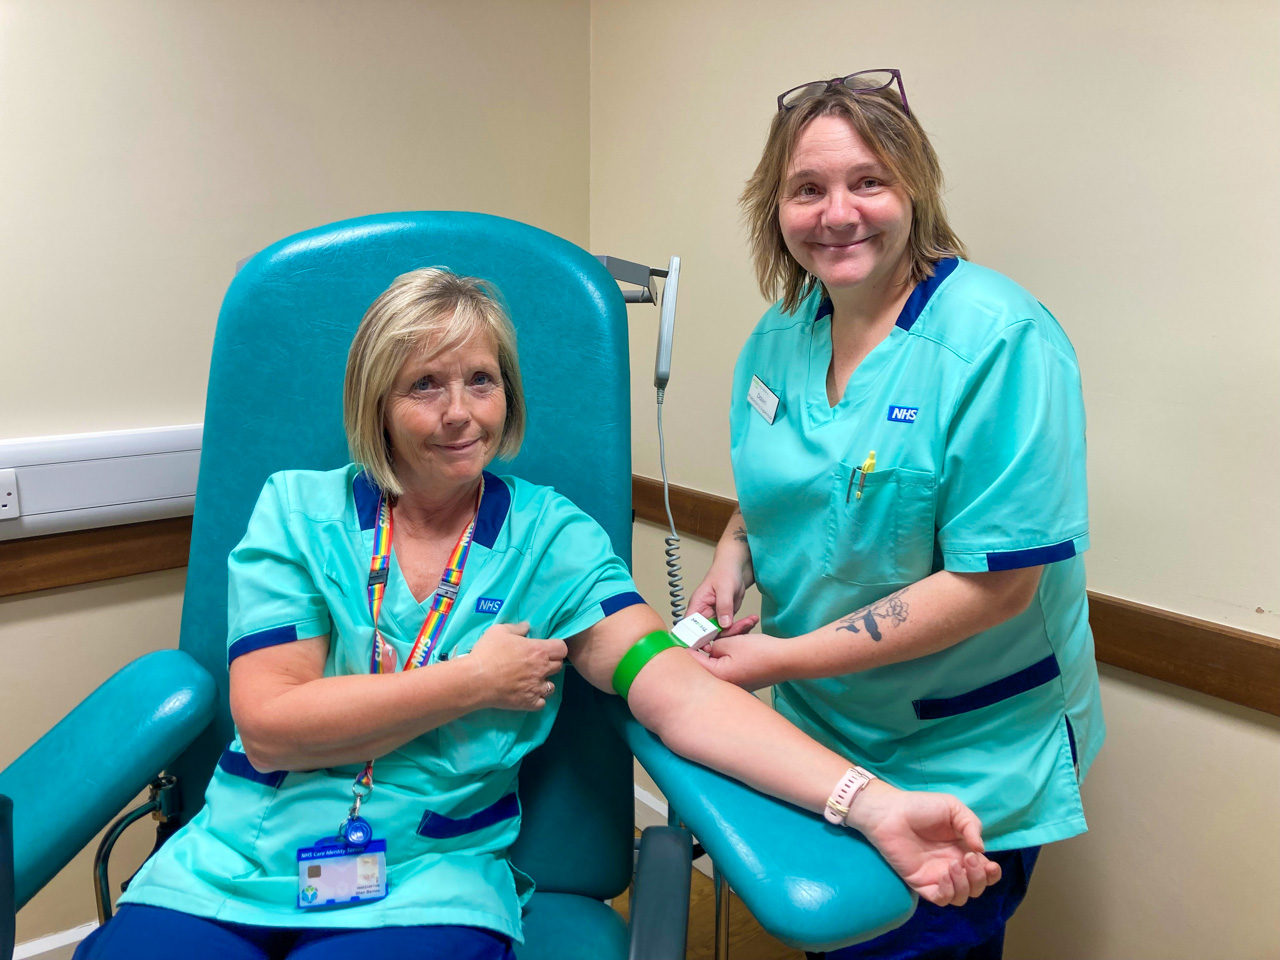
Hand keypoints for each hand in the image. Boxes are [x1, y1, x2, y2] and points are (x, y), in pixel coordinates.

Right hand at [468, 622, 566, 710]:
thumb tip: (527, 626)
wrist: (476, 680)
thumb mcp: (499, 631)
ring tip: (532, 681)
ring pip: (552, 687)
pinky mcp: (529, 703)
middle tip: (537, 663)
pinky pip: (542, 703)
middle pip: (558, 666)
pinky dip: (537, 700)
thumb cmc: (488, 652)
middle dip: (550, 663)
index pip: (562, 648)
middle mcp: (542, 669)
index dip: (556, 648)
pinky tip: (528, 694)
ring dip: (544, 683)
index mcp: (538, 650)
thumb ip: (517, 628)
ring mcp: (536, 688)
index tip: (546, 648)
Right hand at [689, 563, 757, 634]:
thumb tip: (724, 625)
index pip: (689, 627)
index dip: (694, 639)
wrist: (737, 569)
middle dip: (723, 635)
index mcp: (697, 606)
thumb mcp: (725, 587)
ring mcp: (714, 618)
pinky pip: (730, 629)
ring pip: (721, 634)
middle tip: (738, 629)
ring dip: (735, 631)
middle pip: (707, 635)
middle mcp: (703, 614)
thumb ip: (724, 606)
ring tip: (748, 622)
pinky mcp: (725, 619)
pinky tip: (750, 621)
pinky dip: (740, 628)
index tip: (706, 646)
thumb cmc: (725, 572)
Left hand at [689, 633, 781, 690]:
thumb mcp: (729, 642)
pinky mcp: (743, 680)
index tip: (681, 637)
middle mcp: (725, 684)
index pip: (693, 661)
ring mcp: (734, 683)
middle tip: (707, 633)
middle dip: (707, 644)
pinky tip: (740, 638)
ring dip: (724, 645)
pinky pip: (731, 663)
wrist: (787, 660)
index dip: (687, 646)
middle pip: (706, 662)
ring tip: (736, 630)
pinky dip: (733, 651)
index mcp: (718, 676)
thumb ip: (712, 644)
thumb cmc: (762, 653)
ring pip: (720, 660)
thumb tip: (707, 648)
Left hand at [847, 780, 1001, 906]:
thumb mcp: (953, 808)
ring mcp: (937, 876)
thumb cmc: (921, 807)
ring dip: (964, 885)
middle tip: (968, 859)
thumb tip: (982, 850)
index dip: (992, 874)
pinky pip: (941, 899)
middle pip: (977, 887)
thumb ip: (972, 825)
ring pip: (962, 897)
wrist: (890, 813)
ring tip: (954, 865)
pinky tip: (943, 874)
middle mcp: (953, 866)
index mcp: (963, 850)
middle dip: (980, 878)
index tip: (990, 865)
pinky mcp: (921, 883)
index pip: (986, 872)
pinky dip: (948, 892)